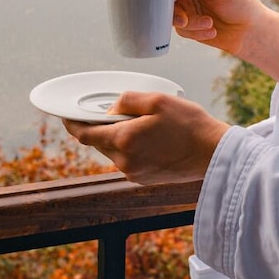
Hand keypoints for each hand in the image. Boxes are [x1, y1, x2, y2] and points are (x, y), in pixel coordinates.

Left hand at [63, 92, 228, 184]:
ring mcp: (134, 173)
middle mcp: (124, 161)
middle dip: (100, 127)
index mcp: (124, 140)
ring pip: (114, 151)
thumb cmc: (189, 124)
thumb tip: (112, 109)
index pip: (86, 134)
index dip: (73, 124)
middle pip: (100, 142)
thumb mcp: (157, 100)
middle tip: (111, 111)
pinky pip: (128, 160)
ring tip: (139, 122)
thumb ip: (127, 100)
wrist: (213, 153)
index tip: (66, 116)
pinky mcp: (145, 179)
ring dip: (117, 137)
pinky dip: (129, 147)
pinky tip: (148, 137)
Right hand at [159, 0, 278, 80]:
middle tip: (186, 16)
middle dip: (174, 8)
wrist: (251, 30)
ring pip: (171, 16)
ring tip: (209, 23)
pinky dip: (197, 32)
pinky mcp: (188, 27)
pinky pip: (182, 31)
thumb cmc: (239, 2)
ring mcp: (186, 9)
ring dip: (190, 22)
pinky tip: (212, 30)